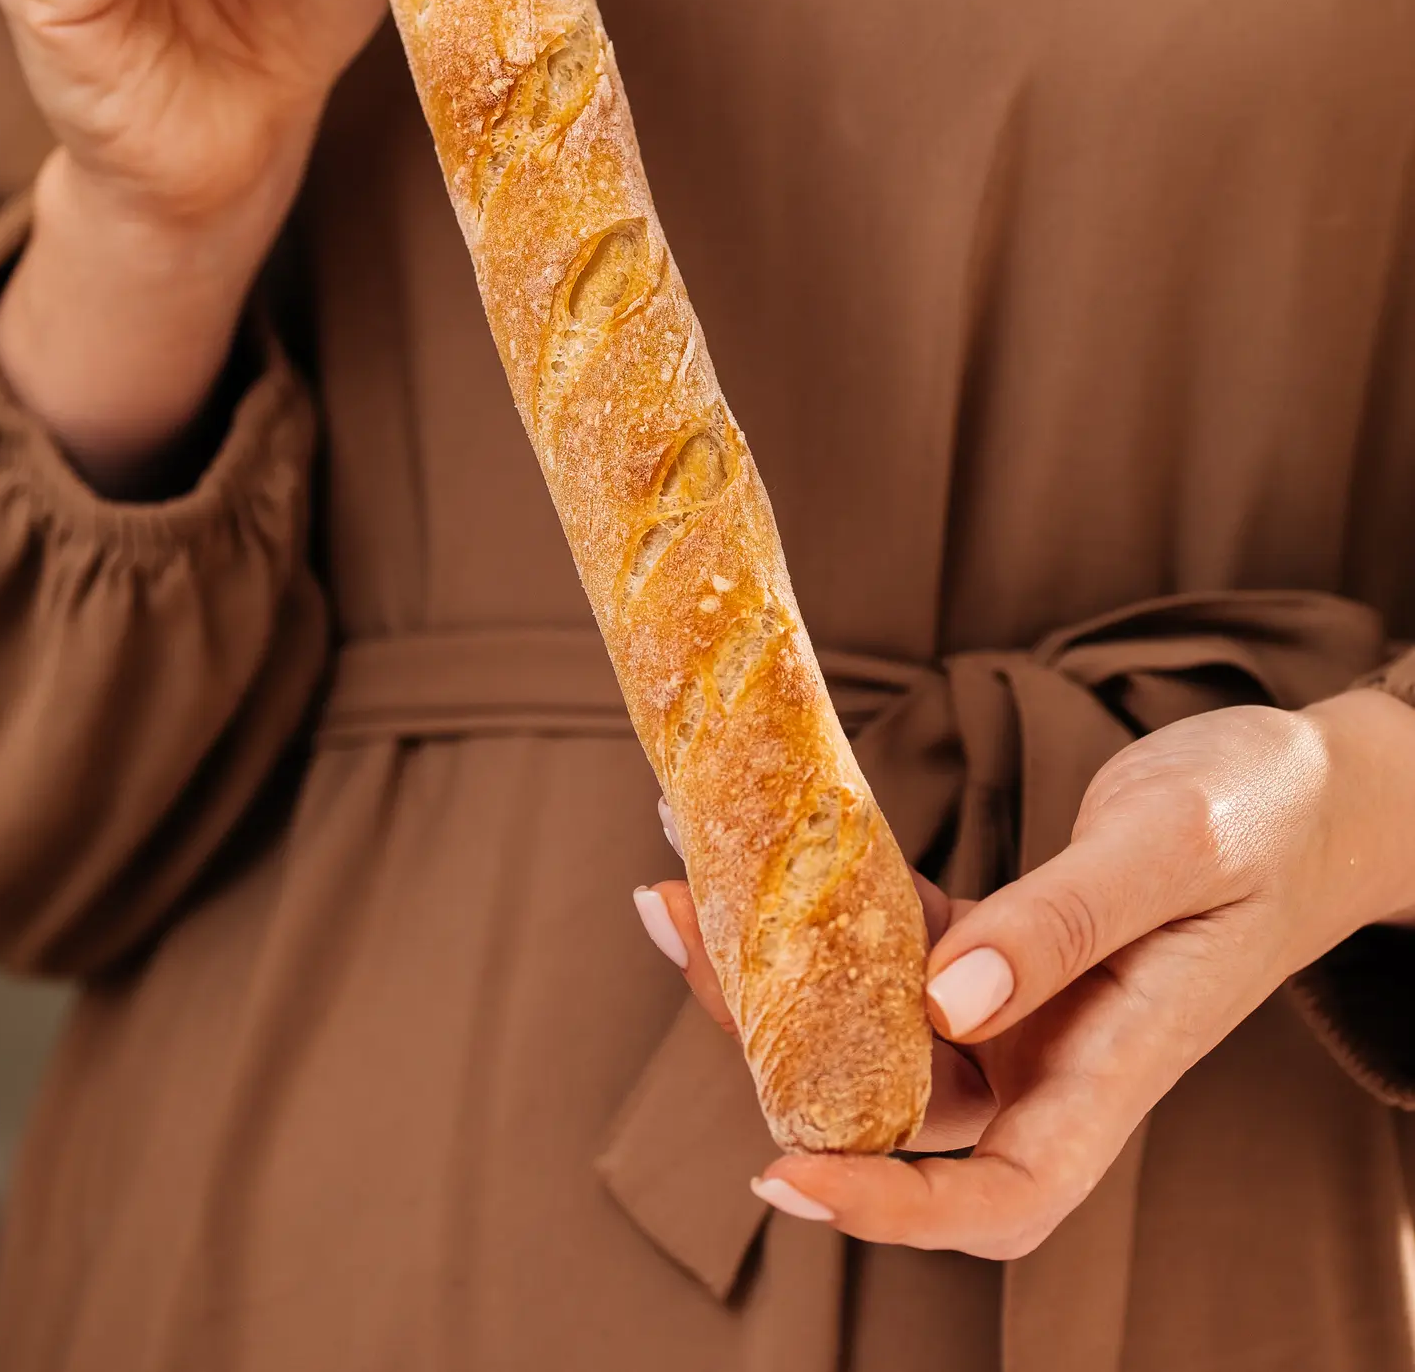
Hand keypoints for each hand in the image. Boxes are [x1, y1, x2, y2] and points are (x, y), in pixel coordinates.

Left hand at [636, 690, 1414, 1255]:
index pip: (1002, 1198)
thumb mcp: (1178, 850)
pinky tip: (766, 832)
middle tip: (677, 931)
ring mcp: (1027, 1006)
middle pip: (899, 1107)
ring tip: (685, 875)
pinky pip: (900, 941)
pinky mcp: (1007, 946)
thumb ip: (1069, 923)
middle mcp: (1059, 1057)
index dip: (890, 1207)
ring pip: (878, 1025)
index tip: (784, 1170)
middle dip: (772, 1046)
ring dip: (779, 965)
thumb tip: (948, 1003)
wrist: (1315, 785)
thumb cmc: (1273, 815)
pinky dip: (830, 900)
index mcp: (1120, 1068)